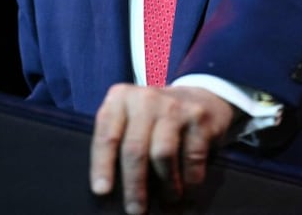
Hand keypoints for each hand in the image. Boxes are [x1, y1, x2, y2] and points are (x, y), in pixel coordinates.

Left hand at [90, 83, 234, 214]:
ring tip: (166, 202)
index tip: (101, 191)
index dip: (102, 165)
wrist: (200, 98)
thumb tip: (108, 189)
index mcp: (120, 99)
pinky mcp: (198, 117)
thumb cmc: (155, 119)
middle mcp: (146, 99)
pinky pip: (191, 157)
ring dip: (165, 185)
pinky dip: (189, 181)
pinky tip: (187, 191)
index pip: (107, 135)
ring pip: (163, 155)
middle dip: (134, 185)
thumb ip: (117, 141)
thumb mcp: (130, 118)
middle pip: (135, 149)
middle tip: (135, 211)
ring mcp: (174, 106)